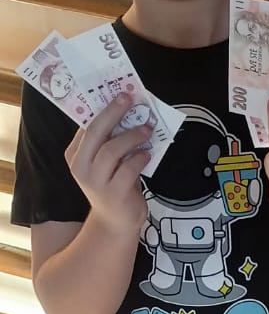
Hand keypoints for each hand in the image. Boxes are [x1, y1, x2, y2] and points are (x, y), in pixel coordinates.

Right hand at [64, 94, 149, 233]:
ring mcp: (96, 181)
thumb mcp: (106, 161)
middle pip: (95, 133)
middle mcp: (81, 166)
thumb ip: (111, 140)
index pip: (86, 125)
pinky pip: (128, 169)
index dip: (102, 107)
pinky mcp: (114, 194)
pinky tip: (148, 153)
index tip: (119, 93)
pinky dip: (140, 158)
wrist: (115, 220)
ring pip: (111, 151)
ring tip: (147, 129)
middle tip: (129, 99)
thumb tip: (130, 111)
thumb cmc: (113, 184)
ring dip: (131, 136)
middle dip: (113, 113)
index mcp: (76, 154)